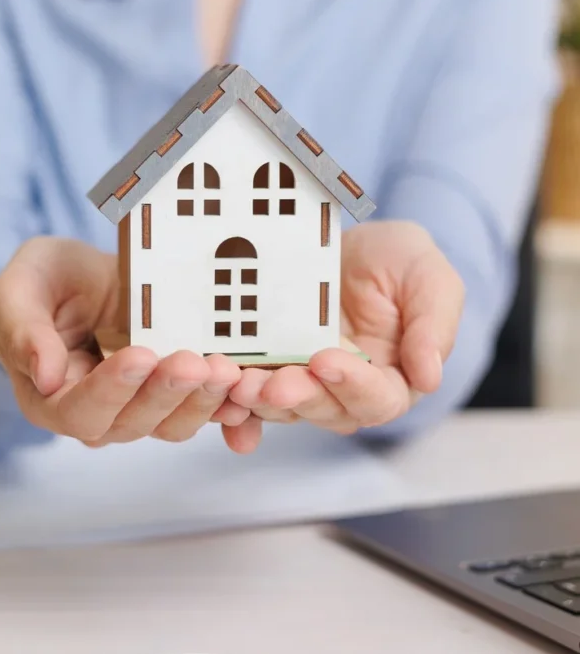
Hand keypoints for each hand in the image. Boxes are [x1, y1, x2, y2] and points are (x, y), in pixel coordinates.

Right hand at [0, 237, 246, 447]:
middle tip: (195, 361)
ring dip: (202, 403)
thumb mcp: (21, 287)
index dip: (111, 390)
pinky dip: (229, 416)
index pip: (78, 410)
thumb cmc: (44, 284)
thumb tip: (45, 376)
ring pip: (171, 424)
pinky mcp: (175, 396)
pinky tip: (247, 402)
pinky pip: (203, 415)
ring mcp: (139, 408)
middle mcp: (96, 414)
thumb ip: (22, 327)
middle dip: (166, 394)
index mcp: (50, 397)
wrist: (80, 282)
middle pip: (131, 423)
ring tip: (225, 370)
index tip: (141, 356)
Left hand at [222, 221, 463, 447]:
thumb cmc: (400, 261)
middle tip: (274, 383)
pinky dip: (233, 405)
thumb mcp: (430, 279)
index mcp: (392, 379)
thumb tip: (430, 376)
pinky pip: (250, 393)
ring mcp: (304, 380)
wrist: (352, 243)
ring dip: (260, 402)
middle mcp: (345, 391)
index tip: (326, 360)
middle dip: (298, 397)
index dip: (352, 385)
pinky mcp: (269, 365)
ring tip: (240, 383)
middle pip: (324, 410)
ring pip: (283, 406)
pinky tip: (219, 401)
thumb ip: (434, 326)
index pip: (378, 399)